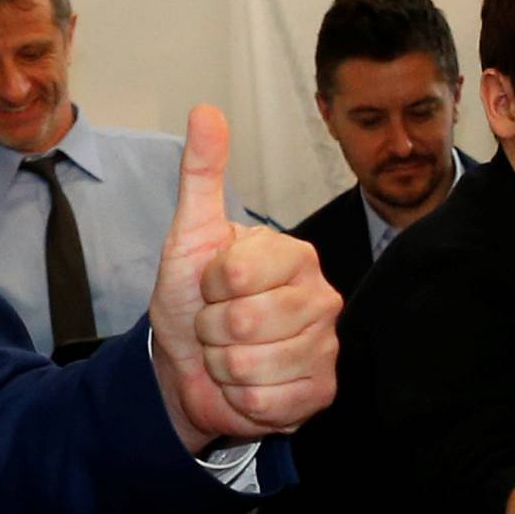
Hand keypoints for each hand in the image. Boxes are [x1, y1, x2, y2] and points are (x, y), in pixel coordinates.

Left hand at [149, 106, 340, 452]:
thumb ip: (201, 173)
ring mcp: (325, 347)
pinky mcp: (321, 393)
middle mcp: (321, 297)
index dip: (209, 286)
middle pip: (245, 322)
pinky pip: (269, 403)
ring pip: (253, 365)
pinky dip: (242, 399)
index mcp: (294, 254)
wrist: (188, 365)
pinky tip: (246, 385)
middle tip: (217, 325)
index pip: (237, 274)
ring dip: (223, 366)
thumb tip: (206, 110)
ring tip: (228, 353)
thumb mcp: (190, 233)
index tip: (212, 286)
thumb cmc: (193, 297)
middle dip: (212, 329)